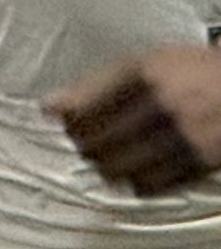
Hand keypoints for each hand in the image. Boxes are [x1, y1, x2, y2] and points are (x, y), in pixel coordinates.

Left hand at [48, 45, 220, 195]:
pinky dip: (132, 182)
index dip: (67, 122)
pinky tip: (131, 171)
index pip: (83, 111)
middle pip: (97, 142)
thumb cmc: (191, 72)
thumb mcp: (142, 63)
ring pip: (119, 169)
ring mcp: (183, 137)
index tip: (63, 121)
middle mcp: (162, 107)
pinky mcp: (200, 164)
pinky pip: (150, 185)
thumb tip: (49, 107)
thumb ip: (93, 85)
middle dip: (82, 144)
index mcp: (143, 76)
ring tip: (104, 156)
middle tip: (83, 139)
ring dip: (103, 166)